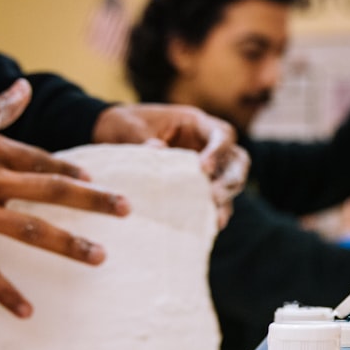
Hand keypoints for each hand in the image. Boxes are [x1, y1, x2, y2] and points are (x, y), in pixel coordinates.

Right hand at [0, 79, 127, 317]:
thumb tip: (26, 90)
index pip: (44, 162)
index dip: (73, 170)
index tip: (97, 179)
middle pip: (52, 191)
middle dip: (93, 201)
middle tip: (127, 210)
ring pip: (30, 230)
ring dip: (68, 245)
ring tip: (99, 257)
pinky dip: (6, 294)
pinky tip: (28, 313)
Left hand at [92, 104, 247, 226]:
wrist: (111, 136)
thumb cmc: (123, 125)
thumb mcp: (128, 128)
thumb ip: (142, 139)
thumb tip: (158, 150)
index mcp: (196, 124)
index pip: (222, 134)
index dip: (219, 151)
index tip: (203, 168)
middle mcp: (206, 145)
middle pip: (237, 161)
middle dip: (231, 180)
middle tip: (214, 196)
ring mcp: (205, 167)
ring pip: (231, 182)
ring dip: (227, 200)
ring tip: (216, 219)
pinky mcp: (196, 186)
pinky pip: (213, 200)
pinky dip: (213, 211)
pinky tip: (210, 225)